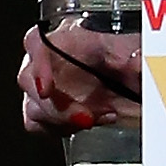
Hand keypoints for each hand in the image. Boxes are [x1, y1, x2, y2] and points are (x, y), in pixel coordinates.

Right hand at [18, 22, 142, 136]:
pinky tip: (92, 121)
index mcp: (68, 37)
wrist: (135, 80)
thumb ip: (133, 55)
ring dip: (63, 120)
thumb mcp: (133, 51)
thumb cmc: (129, 57)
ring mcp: (48, 85)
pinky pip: (39, 124)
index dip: (37, 65)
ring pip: (33, 107)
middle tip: (86, 117)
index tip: (45, 89)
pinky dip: (64, 128)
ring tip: (100, 116)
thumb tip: (136, 62)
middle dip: (56, 106)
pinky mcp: (50, 108)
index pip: (36, 43)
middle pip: (28, 81)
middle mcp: (51, 60)